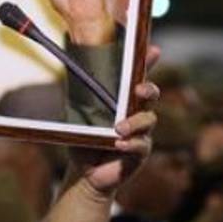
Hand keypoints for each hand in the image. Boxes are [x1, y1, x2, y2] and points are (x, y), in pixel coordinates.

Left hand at [70, 44, 160, 197]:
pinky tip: (119, 144)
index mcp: (123, 100)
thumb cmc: (85, 139)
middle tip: (138, 90)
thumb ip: (80, 99)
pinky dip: (131, 144)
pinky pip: (141, 145)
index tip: (153, 50)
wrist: (85, 171)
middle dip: (148, 89)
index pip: (137, 77)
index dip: (147, 62)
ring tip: (119, 128)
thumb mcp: (78, 117)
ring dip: (135, 122)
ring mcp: (141, 132)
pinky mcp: (140, 152)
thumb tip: (69, 73)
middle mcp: (136, 112)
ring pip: (148, 120)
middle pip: (151, 94)